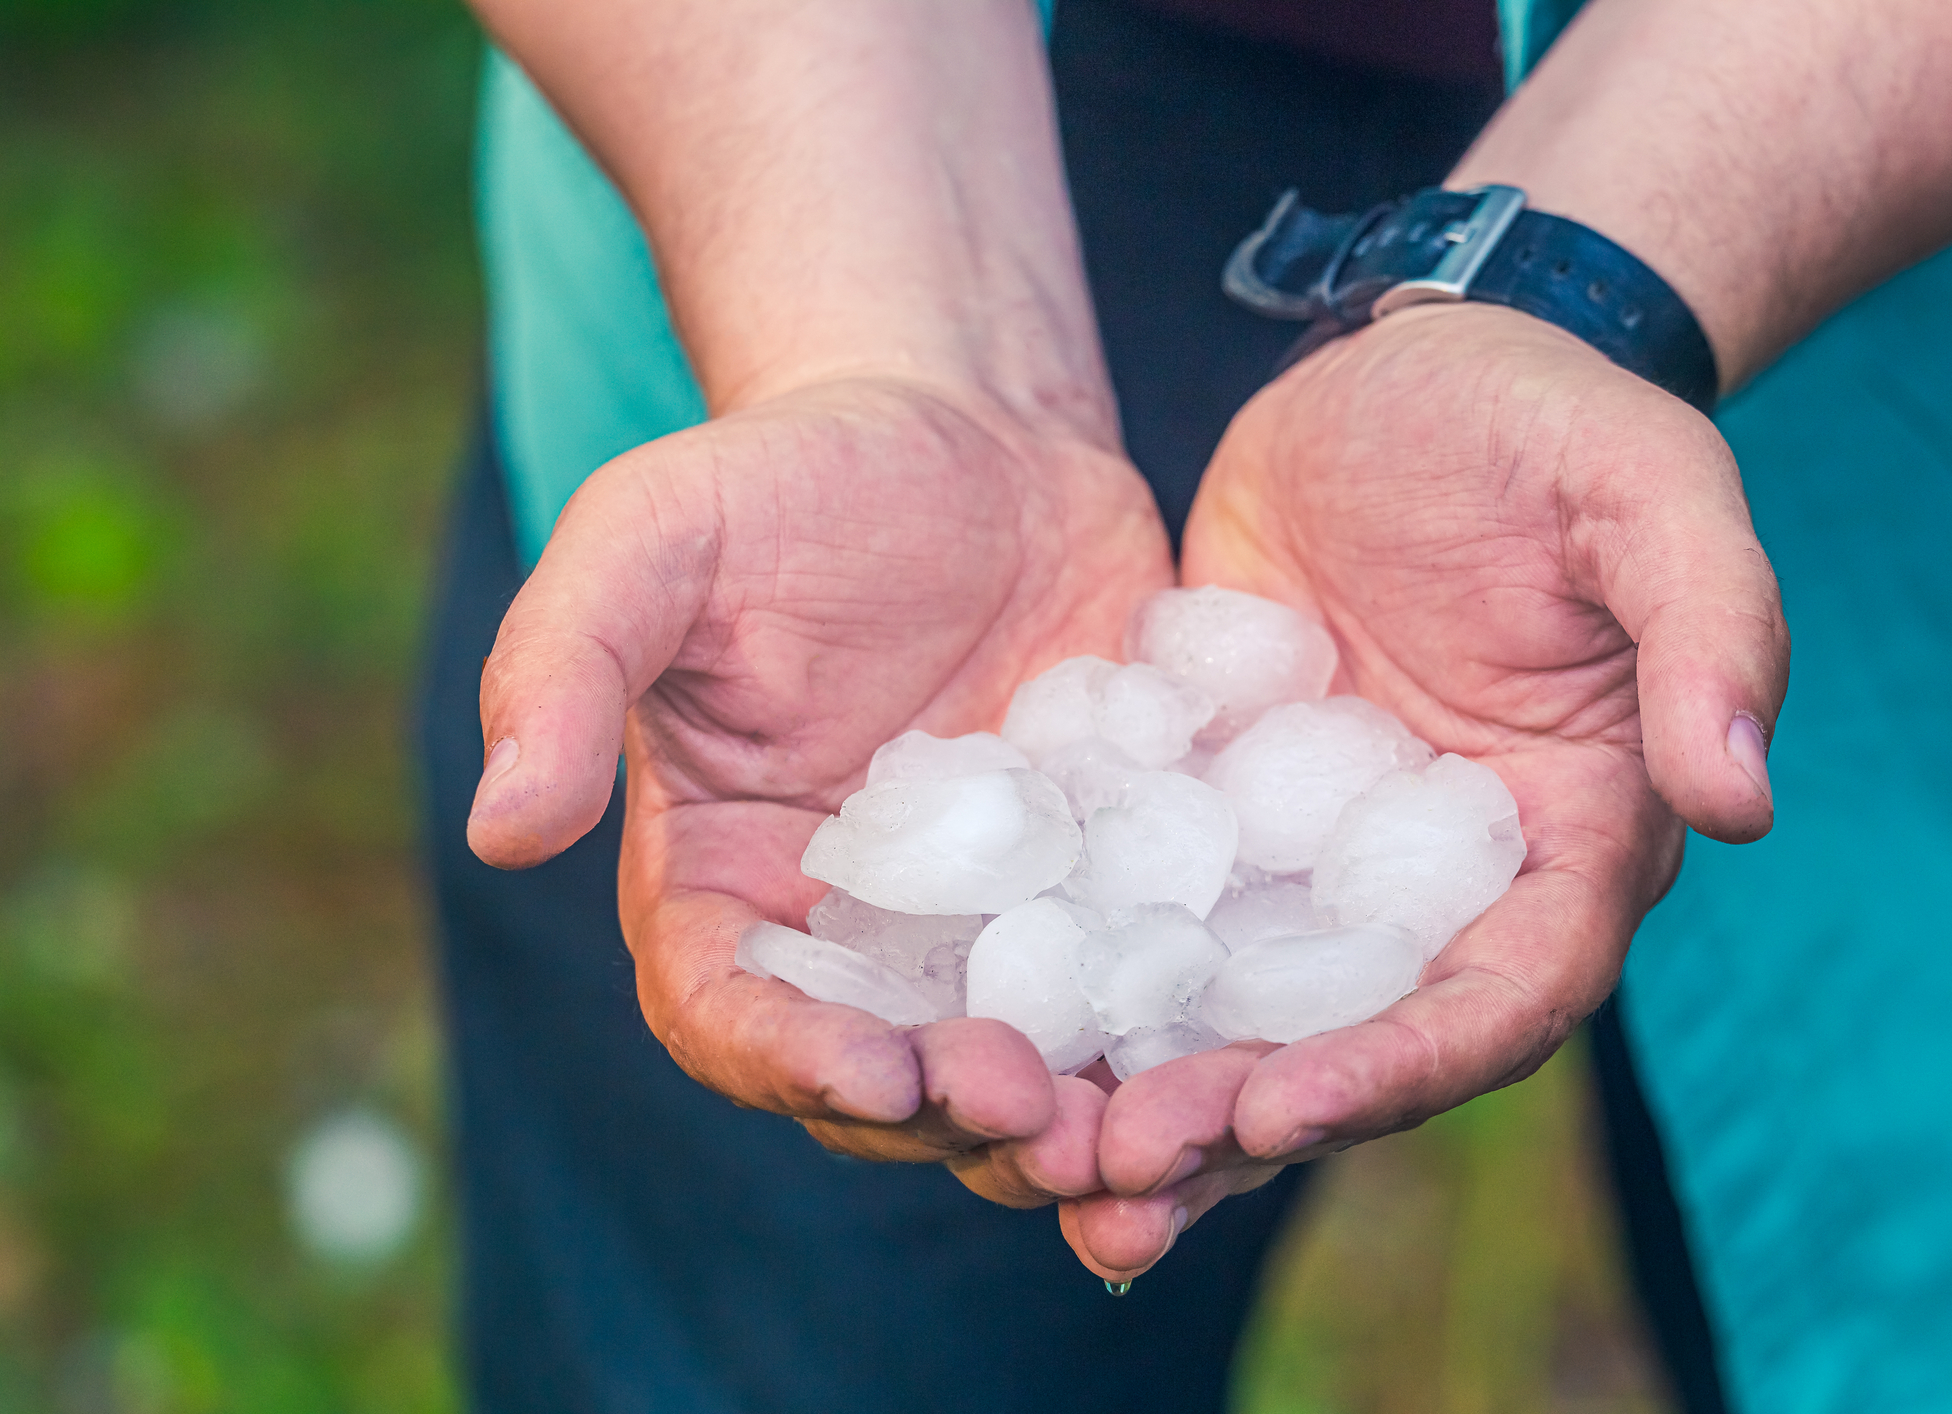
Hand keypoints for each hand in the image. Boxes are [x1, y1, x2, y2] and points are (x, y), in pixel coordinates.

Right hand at [464, 373, 1170, 1206]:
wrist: (973, 431)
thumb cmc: (788, 474)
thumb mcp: (656, 536)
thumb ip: (562, 666)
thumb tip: (496, 830)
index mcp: (726, 882)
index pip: (731, 1014)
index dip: (790, 1060)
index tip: (872, 1070)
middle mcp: (854, 932)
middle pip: (888, 1076)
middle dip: (952, 1118)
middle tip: (1036, 1116)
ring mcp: (989, 924)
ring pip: (1021, 1063)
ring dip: (1073, 1115)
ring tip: (1142, 1126)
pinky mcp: (1103, 891)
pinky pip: (1137, 985)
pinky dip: (1175, 1033)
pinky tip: (1238, 1044)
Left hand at [1063, 303, 1788, 1278]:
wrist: (1406, 370)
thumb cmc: (1547, 422)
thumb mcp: (1645, 493)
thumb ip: (1710, 632)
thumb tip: (1744, 799)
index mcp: (1569, 840)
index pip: (1503, 995)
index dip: (1403, 1066)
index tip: (1281, 1109)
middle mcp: (1443, 882)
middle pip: (1356, 1039)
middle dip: (1247, 1117)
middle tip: (1120, 1178)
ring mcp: (1321, 854)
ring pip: (1243, 1006)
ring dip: (1155, 1089)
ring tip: (1045, 1152)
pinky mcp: (1221, 808)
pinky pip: (1155, 908)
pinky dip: (1090, 979)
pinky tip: (989, 1022)